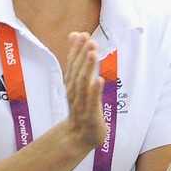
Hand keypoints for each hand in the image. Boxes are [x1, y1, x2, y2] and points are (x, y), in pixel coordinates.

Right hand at [62, 32, 106, 150]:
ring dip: (88, 68)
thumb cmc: (81, 106)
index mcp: (71, 84)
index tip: (81, 35)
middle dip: (82, 56)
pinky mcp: (91, 116)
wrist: (79, 136)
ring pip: (83, 84)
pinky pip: (92, 102)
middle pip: (77, 72)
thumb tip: (75, 34)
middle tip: (88, 40)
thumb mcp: (79, 82)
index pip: (72, 65)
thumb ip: (77, 59)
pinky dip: (95, 91)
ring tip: (93, 54)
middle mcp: (74, 93)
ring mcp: (81, 104)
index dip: (76, 50)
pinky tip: (99, 80)